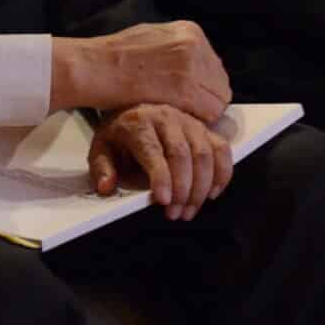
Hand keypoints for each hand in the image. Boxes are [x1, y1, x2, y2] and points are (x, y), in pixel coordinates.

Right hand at [50, 20, 231, 121]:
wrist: (95, 67)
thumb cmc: (113, 56)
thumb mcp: (153, 38)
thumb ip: (177, 50)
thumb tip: (192, 68)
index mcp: (189, 31)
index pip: (214, 65)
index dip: (204, 84)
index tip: (191, 95)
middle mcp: (195, 45)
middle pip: (220, 82)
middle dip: (206, 98)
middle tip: (185, 109)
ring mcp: (192, 67)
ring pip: (218, 99)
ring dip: (202, 111)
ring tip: (178, 114)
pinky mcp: (186, 90)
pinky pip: (209, 113)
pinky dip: (196, 120)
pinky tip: (177, 119)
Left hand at [88, 103, 232, 218]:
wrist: (134, 110)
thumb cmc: (120, 134)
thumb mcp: (102, 149)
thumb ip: (102, 169)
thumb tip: (106, 186)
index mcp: (139, 123)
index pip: (153, 151)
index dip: (161, 178)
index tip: (163, 201)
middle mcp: (167, 118)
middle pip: (183, 154)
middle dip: (183, 189)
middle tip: (176, 213)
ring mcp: (189, 122)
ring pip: (205, 153)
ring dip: (201, 187)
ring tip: (190, 210)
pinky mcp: (205, 128)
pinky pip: (222, 149)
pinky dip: (222, 173)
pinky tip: (211, 193)